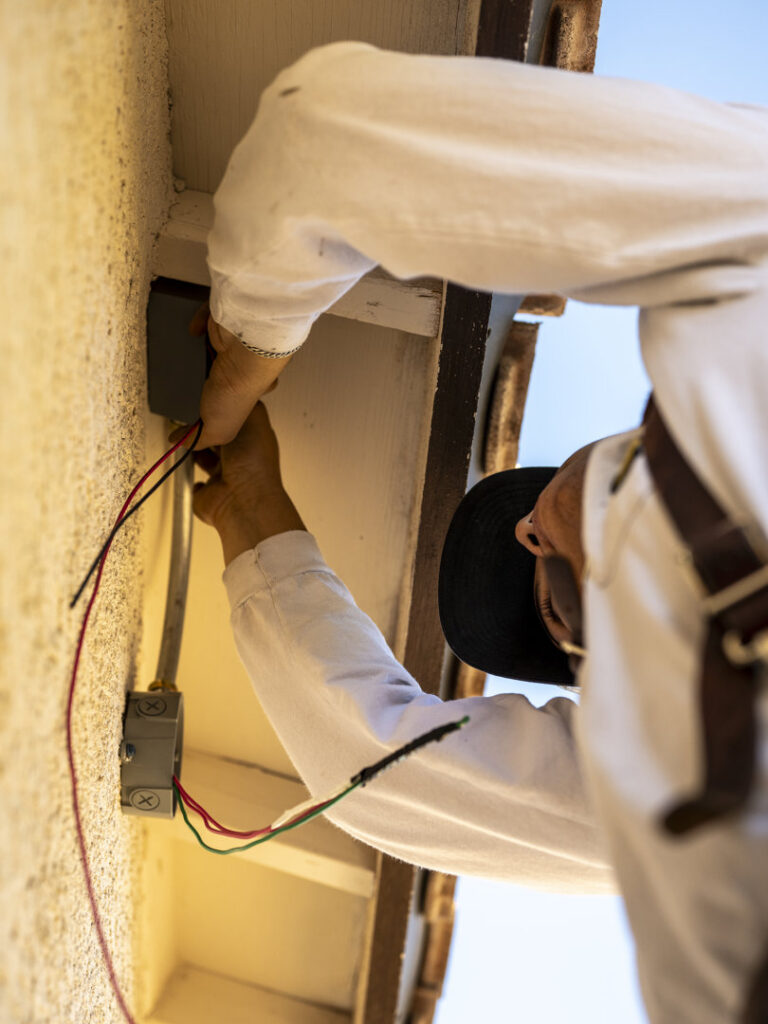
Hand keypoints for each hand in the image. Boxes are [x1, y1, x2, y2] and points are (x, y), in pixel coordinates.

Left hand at [189, 303, 293, 448]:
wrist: (244, 353)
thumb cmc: (238, 391)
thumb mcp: (217, 431)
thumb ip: (197, 438)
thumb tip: (178, 441)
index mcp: (244, 395)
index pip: (233, 401)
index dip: (220, 404)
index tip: (200, 407)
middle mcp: (244, 368)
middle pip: (225, 372)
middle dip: (209, 374)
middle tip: (193, 377)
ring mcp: (236, 345)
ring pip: (218, 345)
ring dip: (202, 347)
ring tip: (184, 352)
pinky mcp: (227, 323)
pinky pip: (212, 319)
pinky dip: (201, 323)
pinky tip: (193, 331)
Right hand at [191, 402, 305, 563]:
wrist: (242, 499)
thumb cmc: (253, 462)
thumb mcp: (250, 417)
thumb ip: (235, 404)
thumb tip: (221, 399)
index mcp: (252, 438)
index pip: (234, 419)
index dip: (220, 410)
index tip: (206, 402)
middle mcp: (238, 457)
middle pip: (217, 437)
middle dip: (203, 429)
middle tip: (188, 419)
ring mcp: (223, 476)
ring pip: (204, 458)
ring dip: (193, 450)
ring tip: (183, 440)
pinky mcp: (208, 493)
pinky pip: (197, 485)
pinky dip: (192, 480)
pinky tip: (187, 470)